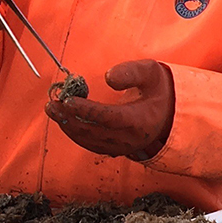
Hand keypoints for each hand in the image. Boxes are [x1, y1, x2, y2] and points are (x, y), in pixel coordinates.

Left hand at [44, 59, 174, 161]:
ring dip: (68, 126)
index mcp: (140, 121)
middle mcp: (130, 139)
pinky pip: (90, 144)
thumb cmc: (157, 89)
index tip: (68, 100)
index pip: (109, 118)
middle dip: (70, 117)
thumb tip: (107, 77)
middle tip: (53, 103)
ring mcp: (122, 148)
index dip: (87, 110)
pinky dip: (75, 133)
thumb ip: (130, 72)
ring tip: (53, 109)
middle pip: (94, 131)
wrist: (169, 113)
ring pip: (89, 140)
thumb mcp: (151, 72)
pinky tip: (64, 119)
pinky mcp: (114, 150)